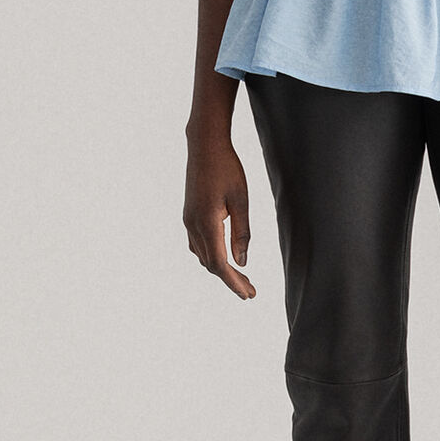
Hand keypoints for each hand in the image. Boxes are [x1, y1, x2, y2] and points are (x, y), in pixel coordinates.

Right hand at [183, 131, 256, 298]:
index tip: (248, 294)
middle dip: (231, 279)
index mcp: (207, 222)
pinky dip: (211, 256)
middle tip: (250, 291)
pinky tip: (224, 257)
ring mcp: (188, 221)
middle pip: (210, 264)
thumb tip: (242, 262)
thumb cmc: (227, 169)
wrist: (205, 146)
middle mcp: (193, 225)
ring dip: (221, 269)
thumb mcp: (241, 200)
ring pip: (202, 256)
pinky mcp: (189, 215)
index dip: (234, 282)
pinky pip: (198, 245)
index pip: (219, 263)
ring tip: (241, 277)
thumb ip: (242, 233)